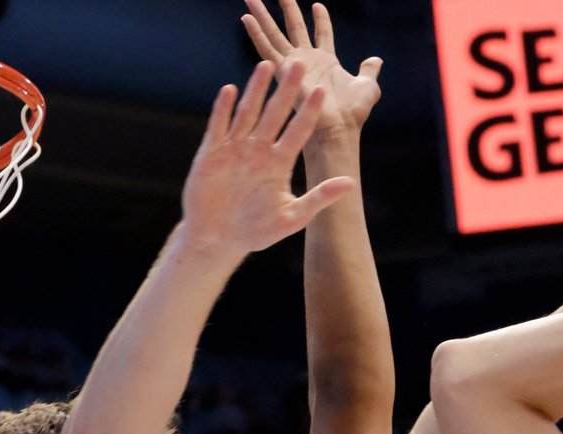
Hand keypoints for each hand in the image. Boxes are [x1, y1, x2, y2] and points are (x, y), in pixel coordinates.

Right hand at [181, 61, 354, 255]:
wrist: (218, 239)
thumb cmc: (256, 231)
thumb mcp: (292, 217)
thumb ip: (320, 198)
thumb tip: (351, 183)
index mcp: (280, 163)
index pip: (298, 132)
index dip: (309, 113)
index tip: (322, 92)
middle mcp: (259, 150)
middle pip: (275, 114)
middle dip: (286, 90)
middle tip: (300, 64)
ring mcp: (235, 149)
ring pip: (247, 114)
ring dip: (255, 91)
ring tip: (265, 66)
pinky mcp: (211, 153)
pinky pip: (218, 127)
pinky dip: (223, 110)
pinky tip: (229, 90)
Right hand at [242, 0, 381, 137]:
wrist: (339, 126)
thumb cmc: (352, 112)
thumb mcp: (368, 86)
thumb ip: (369, 70)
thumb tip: (376, 59)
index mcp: (326, 61)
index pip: (322, 34)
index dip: (321, 20)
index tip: (318, 5)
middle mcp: (307, 60)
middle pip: (294, 28)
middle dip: (287, 9)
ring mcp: (293, 65)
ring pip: (275, 34)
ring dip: (263, 16)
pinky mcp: (283, 71)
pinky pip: (266, 49)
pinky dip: (256, 34)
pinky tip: (246, 19)